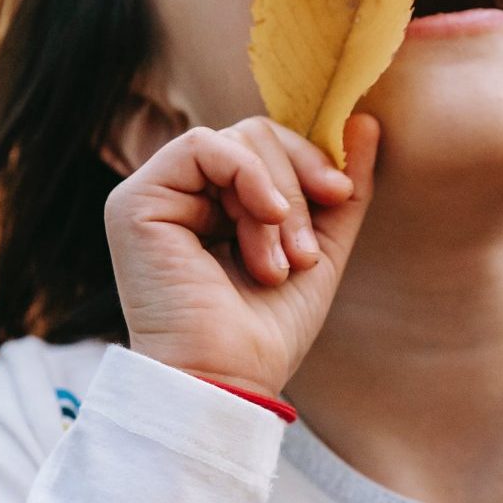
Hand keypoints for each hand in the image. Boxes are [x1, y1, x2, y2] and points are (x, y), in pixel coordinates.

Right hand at [104, 114, 379, 397]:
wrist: (228, 381)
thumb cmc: (267, 331)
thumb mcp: (321, 248)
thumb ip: (342, 189)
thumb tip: (366, 120)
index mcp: (216, 204)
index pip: (268, 145)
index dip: (310, 160)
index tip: (341, 196)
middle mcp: (181, 195)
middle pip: (256, 135)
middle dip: (296, 189)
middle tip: (305, 255)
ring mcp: (156, 195)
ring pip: (238, 140)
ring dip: (277, 202)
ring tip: (279, 264)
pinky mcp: (136, 201)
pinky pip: (202, 145)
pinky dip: (247, 175)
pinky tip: (263, 220)